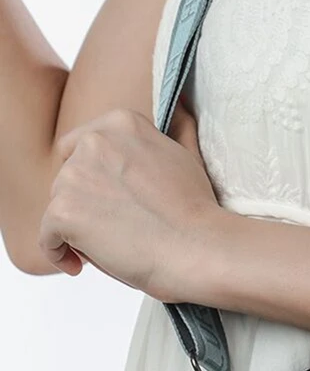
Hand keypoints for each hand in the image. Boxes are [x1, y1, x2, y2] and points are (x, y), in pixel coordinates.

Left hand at [38, 98, 220, 299]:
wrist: (201, 249)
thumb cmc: (199, 213)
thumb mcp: (190, 157)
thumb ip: (176, 130)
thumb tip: (183, 105)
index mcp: (121, 124)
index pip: (84, 148)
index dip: (97, 180)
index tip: (115, 203)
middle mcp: (93, 142)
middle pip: (70, 179)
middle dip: (88, 205)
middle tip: (121, 231)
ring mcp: (75, 176)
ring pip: (60, 207)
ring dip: (78, 229)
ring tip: (112, 249)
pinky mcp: (64, 211)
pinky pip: (47, 238)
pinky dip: (59, 254)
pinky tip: (80, 266)